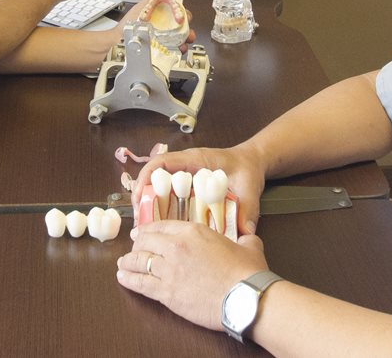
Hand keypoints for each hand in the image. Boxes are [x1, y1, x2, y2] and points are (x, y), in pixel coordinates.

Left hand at [108, 0, 196, 48]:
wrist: (121, 42)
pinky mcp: (162, 48)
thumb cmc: (129, 24)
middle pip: (181, 24)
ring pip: (181, 36)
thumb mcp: (143, 7)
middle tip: (186, 28)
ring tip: (185, 40)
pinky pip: (175, 48)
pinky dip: (180, 48)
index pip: (176, 10)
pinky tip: (180, 48)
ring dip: (186, 38)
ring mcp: (164, 37)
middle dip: (187, 26)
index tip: (183, 15)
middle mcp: (163, 25)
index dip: (182, 12)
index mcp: (160, 13)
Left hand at [116, 220, 268, 330]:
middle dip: (136, 245)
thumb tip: (248, 236)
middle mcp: (176, 247)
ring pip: (139, 262)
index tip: (142, 232)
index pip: (162, 226)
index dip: (148, 229)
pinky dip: (129, 280)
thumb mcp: (249, 246)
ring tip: (122, 264)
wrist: (244, 298)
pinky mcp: (166, 292)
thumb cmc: (247, 273)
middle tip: (132, 248)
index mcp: (193, 231)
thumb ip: (245, 238)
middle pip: (146, 242)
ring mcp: (169, 270)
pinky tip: (122, 278)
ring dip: (128, 262)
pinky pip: (140, 283)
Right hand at [129, 145, 266, 235]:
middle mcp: (185, 167)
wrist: (253, 163)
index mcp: (195, 160)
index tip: (139, 197)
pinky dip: (164, 211)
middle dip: (143, 197)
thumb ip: (248, 208)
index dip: (145, 177)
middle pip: (154, 178)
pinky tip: (163, 228)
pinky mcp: (189, 189)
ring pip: (160, 189)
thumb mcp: (249, 187)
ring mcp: (185, 177)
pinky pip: (170, 197)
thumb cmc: (247, 168)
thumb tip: (245, 232)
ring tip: (146, 229)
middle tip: (139, 221)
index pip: (161, 162)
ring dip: (151, 206)